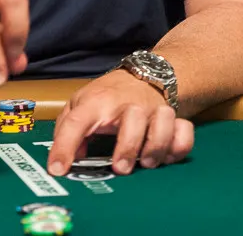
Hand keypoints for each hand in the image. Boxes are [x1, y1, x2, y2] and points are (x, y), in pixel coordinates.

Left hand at [47, 70, 193, 176]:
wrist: (145, 74)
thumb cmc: (108, 95)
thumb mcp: (80, 103)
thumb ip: (67, 129)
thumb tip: (62, 159)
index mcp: (97, 102)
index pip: (76, 122)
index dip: (64, 146)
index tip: (58, 170)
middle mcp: (128, 104)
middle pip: (133, 119)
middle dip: (128, 147)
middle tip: (120, 168)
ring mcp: (153, 110)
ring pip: (163, 122)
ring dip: (156, 146)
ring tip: (146, 162)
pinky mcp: (173, 118)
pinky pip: (184, 131)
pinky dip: (179, 145)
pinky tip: (168, 156)